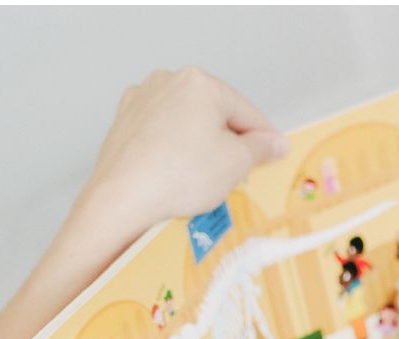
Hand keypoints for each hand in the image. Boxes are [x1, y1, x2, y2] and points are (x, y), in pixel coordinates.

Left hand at [78, 68, 288, 232]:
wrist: (124, 198)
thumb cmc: (179, 176)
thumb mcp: (237, 163)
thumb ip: (261, 148)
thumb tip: (274, 143)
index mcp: (201, 83)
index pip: (246, 111)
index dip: (265, 136)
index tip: (274, 153)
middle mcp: (168, 81)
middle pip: (214, 113)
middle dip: (229, 140)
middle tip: (240, 172)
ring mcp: (142, 99)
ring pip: (186, 121)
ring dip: (201, 144)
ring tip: (206, 177)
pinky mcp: (124, 120)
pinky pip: (161, 132)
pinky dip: (174, 148)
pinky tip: (178, 172)